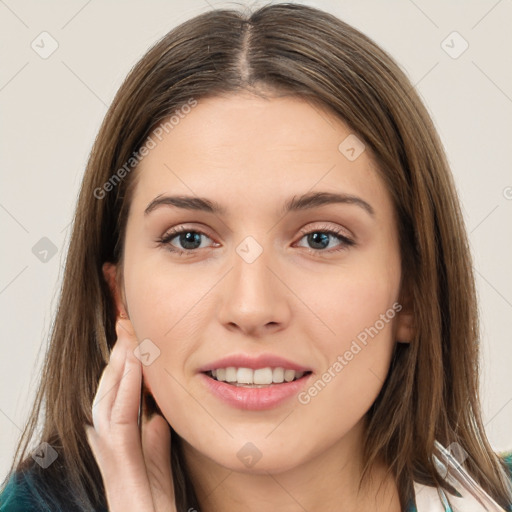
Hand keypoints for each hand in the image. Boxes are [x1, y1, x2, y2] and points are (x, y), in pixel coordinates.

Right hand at [85, 319, 175, 511]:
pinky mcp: (119, 468)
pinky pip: (119, 422)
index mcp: (117, 442)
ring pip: (106, 401)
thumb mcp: (156, 459)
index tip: (133, 336)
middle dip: (116, 358)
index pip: (117, 394)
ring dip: (118, 368)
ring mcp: (110, 456)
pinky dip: (124, 391)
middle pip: (107, 392)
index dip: (123, 365)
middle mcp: (107, 445)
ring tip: (129, 339)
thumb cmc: (154, 500)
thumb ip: (152, 435)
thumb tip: (154, 412)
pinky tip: (133, 368)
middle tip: (126, 327)